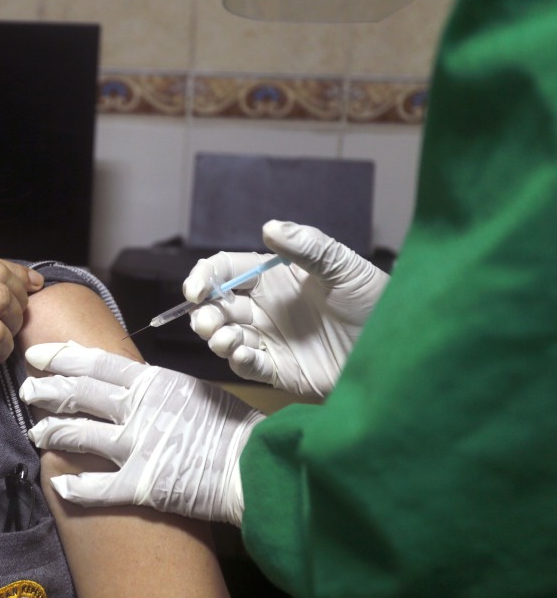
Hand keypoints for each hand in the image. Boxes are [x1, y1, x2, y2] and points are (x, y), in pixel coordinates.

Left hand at [20, 341, 263, 525]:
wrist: (254, 465)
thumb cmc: (231, 428)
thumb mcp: (193, 391)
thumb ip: (156, 388)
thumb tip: (130, 383)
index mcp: (152, 383)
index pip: (95, 363)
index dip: (61, 358)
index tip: (37, 355)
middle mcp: (138, 410)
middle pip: (79, 395)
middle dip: (46, 391)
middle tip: (27, 391)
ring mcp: (137, 446)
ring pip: (79, 435)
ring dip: (52, 432)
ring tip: (36, 432)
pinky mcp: (141, 484)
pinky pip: (97, 486)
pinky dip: (75, 486)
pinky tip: (59, 484)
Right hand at [184, 220, 389, 397]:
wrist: (401, 347)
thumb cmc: (376, 301)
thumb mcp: (344, 267)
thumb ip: (307, 247)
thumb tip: (269, 227)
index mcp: (274, 278)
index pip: (226, 272)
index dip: (205, 277)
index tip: (196, 290)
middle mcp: (266, 309)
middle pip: (218, 306)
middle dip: (204, 312)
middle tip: (208, 320)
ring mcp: (271, 340)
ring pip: (226, 337)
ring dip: (216, 337)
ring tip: (225, 338)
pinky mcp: (281, 371)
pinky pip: (249, 366)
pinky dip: (238, 360)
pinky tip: (243, 354)